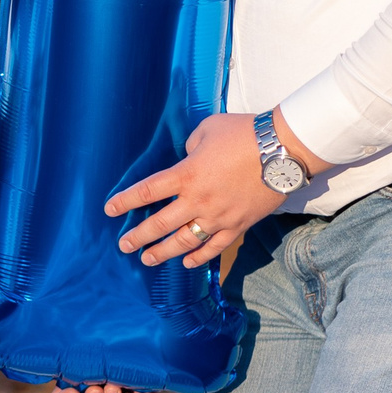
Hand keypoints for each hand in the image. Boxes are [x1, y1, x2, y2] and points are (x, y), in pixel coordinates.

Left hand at [105, 110, 293, 269]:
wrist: (282, 150)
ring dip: (163, 252)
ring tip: (147, 259)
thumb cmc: (243, 133)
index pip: (147, 192)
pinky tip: (186, 262)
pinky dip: (198, 257)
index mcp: (186, 174)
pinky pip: (214, 247)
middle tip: (123, 245)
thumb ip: (191, 147)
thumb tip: (188, 157)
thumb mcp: (207, 130)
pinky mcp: (238, 225)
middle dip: (137, 236)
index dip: (125, 201)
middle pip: (159, 224)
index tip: (109, 210)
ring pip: (184, 241)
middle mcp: (197, 200)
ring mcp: (218, 217)